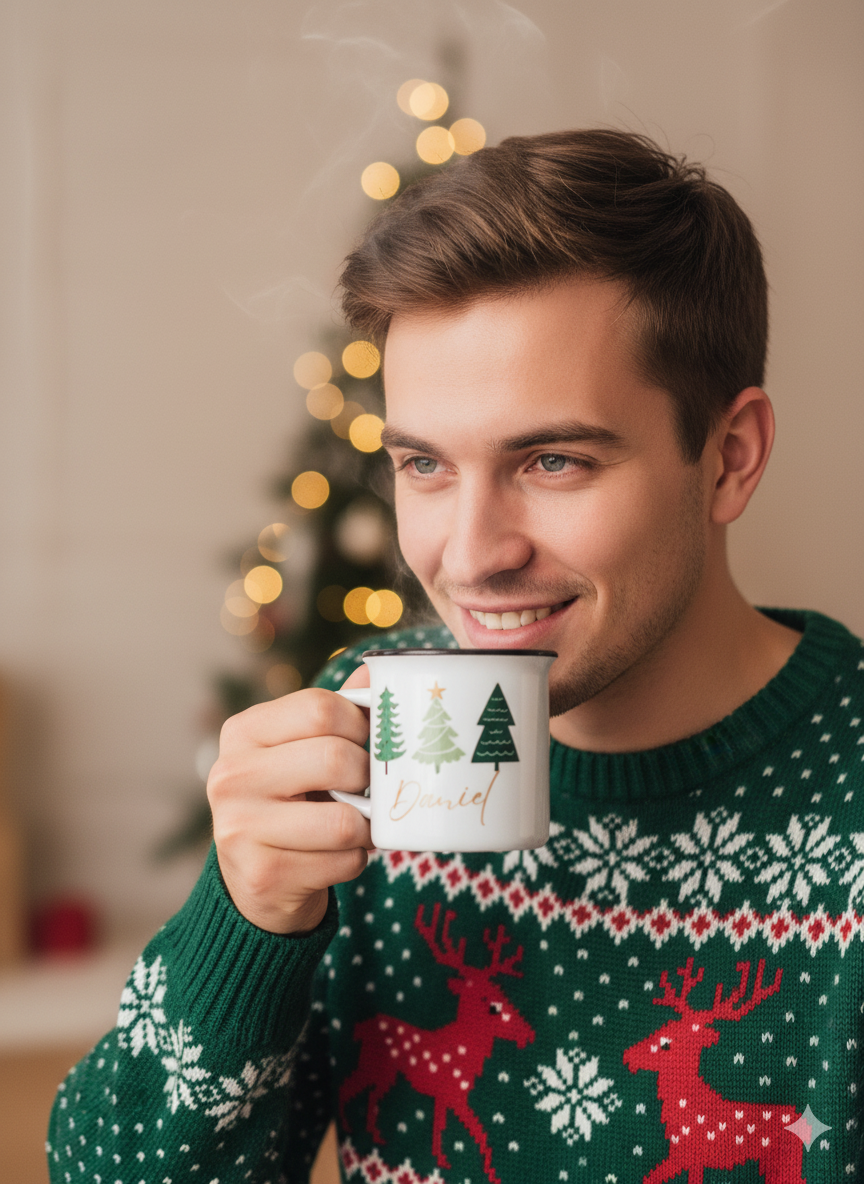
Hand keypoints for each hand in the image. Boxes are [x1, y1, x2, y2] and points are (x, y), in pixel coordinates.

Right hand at [207, 664, 371, 934]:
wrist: (256, 879)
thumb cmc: (289, 800)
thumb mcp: (300, 749)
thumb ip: (333, 713)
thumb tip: (374, 672)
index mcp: (243, 732)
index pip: (320, 708)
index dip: (360, 724)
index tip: (366, 741)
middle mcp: (232, 776)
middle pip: (336, 759)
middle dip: (367, 776)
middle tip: (365, 786)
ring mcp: (241, 829)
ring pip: (345, 821)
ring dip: (366, 827)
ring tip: (356, 824)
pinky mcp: (264, 876)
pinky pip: (344, 862)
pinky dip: (355, 859)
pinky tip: (337, 855)